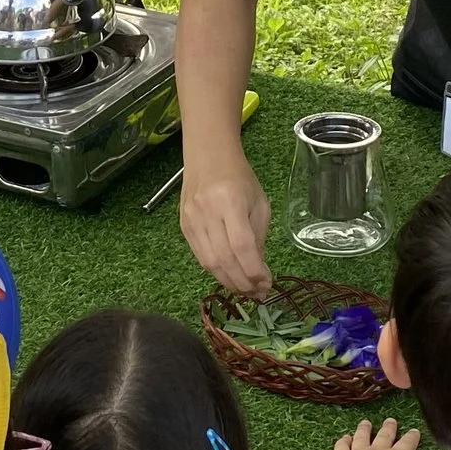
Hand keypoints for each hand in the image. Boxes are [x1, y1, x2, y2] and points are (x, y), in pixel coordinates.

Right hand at [181, 152, 271, 296]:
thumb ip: (258, 237)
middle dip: (242, 282)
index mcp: (229, 201)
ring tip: (245, 290)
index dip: (254, 270)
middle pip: (223, 258)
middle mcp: (206, 212)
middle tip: (257, 293)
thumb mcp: (259, 203)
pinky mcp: (183, 227)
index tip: (267, 283)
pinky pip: (199, 256)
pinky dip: (216, 271)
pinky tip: (229, 276)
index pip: (241, 245)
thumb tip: (258, 272)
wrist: (208, 156)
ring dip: (228, 281)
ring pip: (208, 262)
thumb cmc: (239, 177)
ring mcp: (191, 220)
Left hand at [327, 419, 450, 449]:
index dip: (411, 438)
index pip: (407, 444)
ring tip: (366, 422)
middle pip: (385, 437)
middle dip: (389, 429)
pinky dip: (343, 441)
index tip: (414, 430)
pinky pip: (343, 446)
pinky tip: (344, 437)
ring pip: (363, 437)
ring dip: (365, 429)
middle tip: (391, 420)